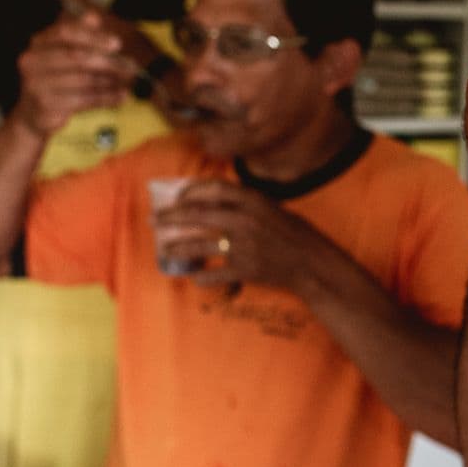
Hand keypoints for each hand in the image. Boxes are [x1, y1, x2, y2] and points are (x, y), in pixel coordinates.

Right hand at [13, 10, 134, 137]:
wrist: (32, 116)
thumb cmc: (55, 81)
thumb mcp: (64, 55)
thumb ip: (80, 35)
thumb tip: (93, 17)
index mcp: (38, 43)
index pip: (65, 32)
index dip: (93, 37)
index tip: (117, 43)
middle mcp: (32, 62)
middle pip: (76, 56)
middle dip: (107, 61)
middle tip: (130, 66)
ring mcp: (37, 84)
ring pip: (83, 80)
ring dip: (110, 81)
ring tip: (128, 81)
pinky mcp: (47, 105)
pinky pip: (84, 100)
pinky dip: (106, 98)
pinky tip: (121, 97)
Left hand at [156, 181, 334, 289]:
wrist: (313, 264)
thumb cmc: (294, 234)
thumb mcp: (272, 208)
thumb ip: (245, 203)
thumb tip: (211, 201)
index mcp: (254, 201)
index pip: (212, 189)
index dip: (189, 192)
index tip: (176, 197)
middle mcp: (246, 220)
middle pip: (198, 214)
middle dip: (171, 217)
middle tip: (154, 220)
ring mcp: (244, 246)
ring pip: (199, 244)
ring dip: (177, 247)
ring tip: (164, 249)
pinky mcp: (245, 270)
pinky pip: (214, 274)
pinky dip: (201, 277)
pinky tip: (193, 276)